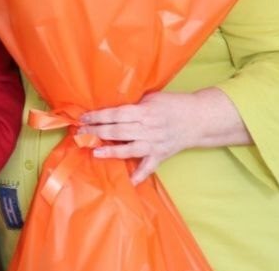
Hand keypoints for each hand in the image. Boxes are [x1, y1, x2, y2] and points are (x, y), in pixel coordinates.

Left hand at [79, 88, 249, 184]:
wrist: (198, 118)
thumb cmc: (172, 104)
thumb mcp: (151, 97)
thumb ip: (133, 104)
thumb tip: (109, 106)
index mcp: (144, 112)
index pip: (116, 114)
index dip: (98, 116)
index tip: (83, 118)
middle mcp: (148, 129)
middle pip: (118, 132)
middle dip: (97, 132)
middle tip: (80, 133)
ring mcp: (154, 144)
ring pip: (129, 149)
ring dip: (111, 152)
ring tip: (94, 152)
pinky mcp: (161, 155)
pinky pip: (148, 168)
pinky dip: (139, 176)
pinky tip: (128, 181)